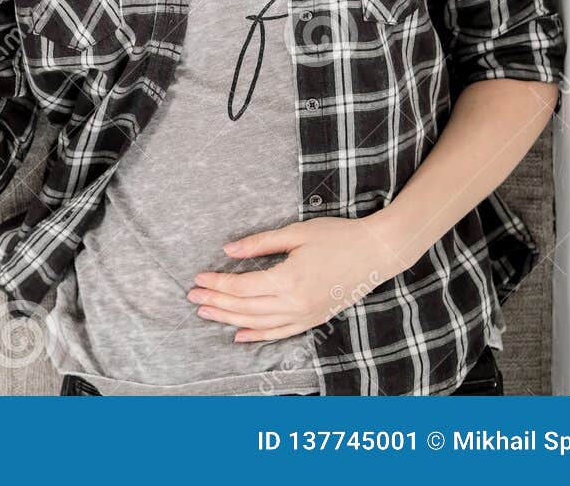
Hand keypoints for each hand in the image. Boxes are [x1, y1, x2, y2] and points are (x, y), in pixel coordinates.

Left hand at [187, 213, 413, 341]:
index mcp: (289, 280)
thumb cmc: (337, 237)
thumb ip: (260, 243)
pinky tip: (239, 335)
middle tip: (193, 297)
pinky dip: (258, 335)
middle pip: (246, 307)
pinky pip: (281, 332)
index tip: (198, 278)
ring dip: (230, 319)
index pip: (242, 287)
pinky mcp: (315, 319)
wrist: (377, 253)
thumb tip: (228, 249)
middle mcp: (295, 303)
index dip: (217, 284)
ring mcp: (306, 315)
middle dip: (216, 302)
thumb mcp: (295, 233)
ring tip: (207, 313)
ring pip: (259, 323)